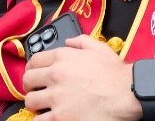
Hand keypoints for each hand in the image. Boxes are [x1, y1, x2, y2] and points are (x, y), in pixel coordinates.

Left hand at [22, 36, 139, 119]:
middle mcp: (56, 75)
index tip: (34, 75)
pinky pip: (38, 120)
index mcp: (63, 57)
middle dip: (30, 86)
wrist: (127, 94)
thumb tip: (69, 41)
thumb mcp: (99, 48)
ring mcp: (56, 97)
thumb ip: (81, 41)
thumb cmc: (115, 74)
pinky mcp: (60, 117)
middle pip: (28, 80)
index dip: (32, 68)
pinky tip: (48, 118)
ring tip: (42, 106)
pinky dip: (41, 119)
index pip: (34, 61)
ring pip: (30, 101)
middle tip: (36, 91)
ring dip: (35, 104)